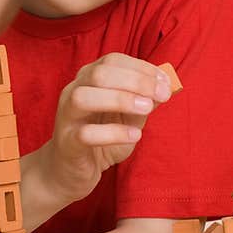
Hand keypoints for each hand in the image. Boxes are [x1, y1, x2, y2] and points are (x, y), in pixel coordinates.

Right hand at [41, 53, 173, 203]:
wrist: (71, 172)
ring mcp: (66, 117)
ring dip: (120, 100)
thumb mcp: (127, 118)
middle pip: (99, 74)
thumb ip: (143, 101)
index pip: (113, 60)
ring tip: (147, 109)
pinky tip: (134, 135)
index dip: (142, 68)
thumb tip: (166, 86)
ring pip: (84, 97)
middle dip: (136, 81)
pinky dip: (114, 132)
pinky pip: (85, 134)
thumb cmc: (101, 140)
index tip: (165, 83)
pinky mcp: (66, 144)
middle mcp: (73, 92)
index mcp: (87, 79)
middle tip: (162, 96)